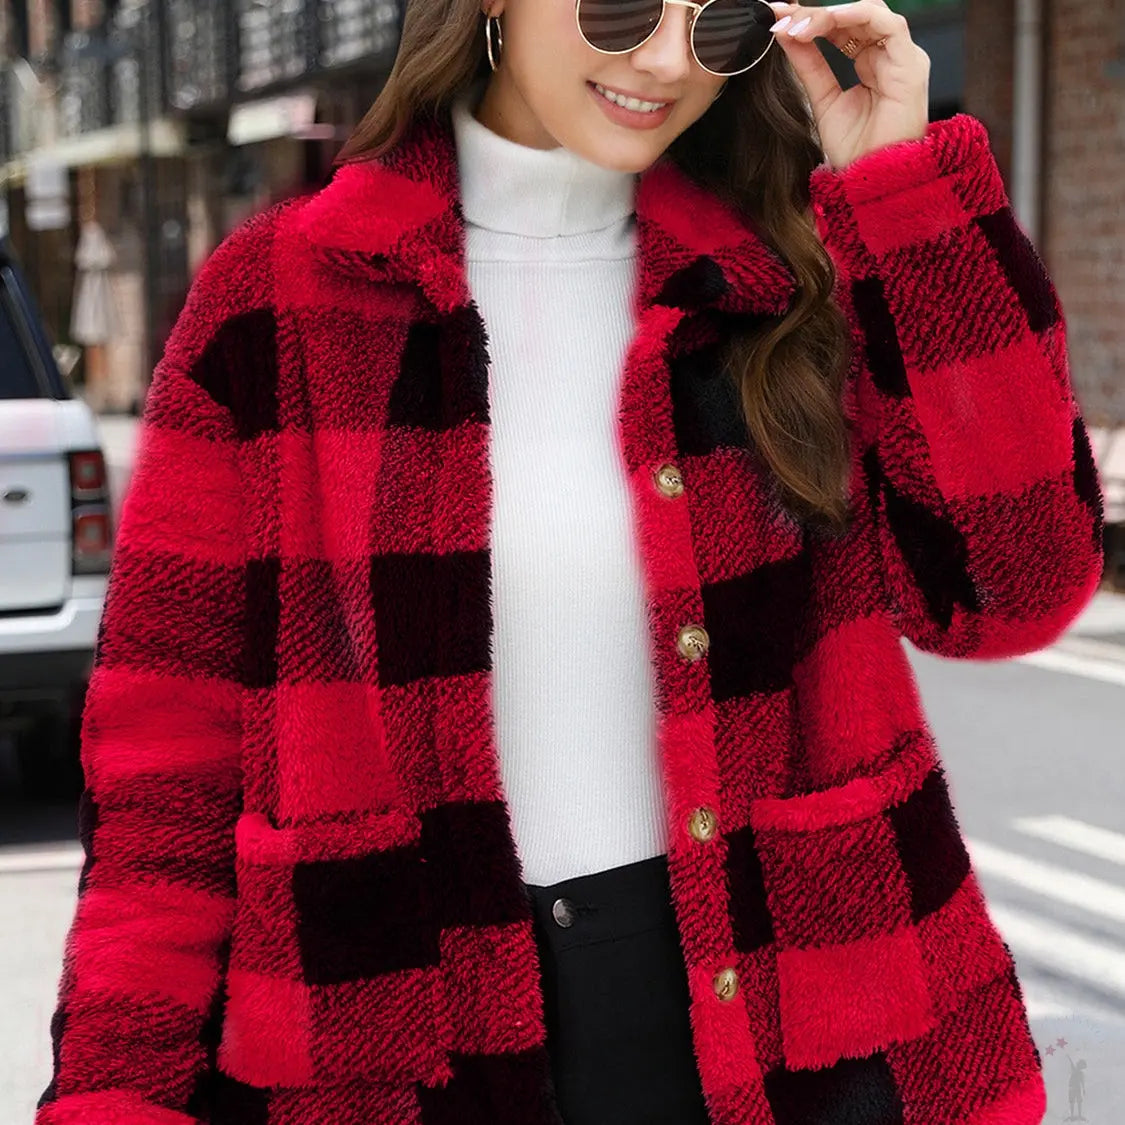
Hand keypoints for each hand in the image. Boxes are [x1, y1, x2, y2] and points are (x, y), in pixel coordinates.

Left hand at [766, 1, 929, 171]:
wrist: (870, 180)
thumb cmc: (853, 149)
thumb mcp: (821, 97)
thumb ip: (808, 63)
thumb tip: (787, 31)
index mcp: (866, 63)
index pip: (839, 28)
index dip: (808, 20)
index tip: (777, 21)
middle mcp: (886, 56)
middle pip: (851, 17)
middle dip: (814, 14)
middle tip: (782, 20)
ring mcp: (900, 58)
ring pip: (868, 14)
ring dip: (830, 15)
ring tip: (798, 26)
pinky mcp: (911, 64)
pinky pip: (889, 25)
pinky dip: (856, 16)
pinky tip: (828, 22)